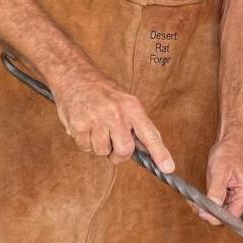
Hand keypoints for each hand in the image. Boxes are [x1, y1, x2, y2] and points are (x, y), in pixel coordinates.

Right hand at [50, 61, 173, 170]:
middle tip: (113, 147)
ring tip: (95, 128)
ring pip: (102, 151)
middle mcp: (117, 113)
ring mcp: (97, 119)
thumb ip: (135, 124)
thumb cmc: (102, 90)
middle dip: (118, 155)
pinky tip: (84, 125)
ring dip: (98, 146)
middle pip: (124, 150)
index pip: (150, 133)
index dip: (160, 153)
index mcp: (132, 107)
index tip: (168, 168)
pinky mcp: (79, 125)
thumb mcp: (125, 100)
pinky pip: (85, 147)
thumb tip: (145, 149)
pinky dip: (84, 141)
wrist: (74, 74)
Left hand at [195, 140, 242, 224]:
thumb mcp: (220, 171)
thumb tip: (212, 207)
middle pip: (225, 216)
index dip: (216, 216)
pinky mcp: (227, 194)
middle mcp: (241, 197)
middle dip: (208, 213)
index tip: (202, 210)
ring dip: (206, 209)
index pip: (231, 216)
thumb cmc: (228, 152)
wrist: (229, 143)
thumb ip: (217, 191)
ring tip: (195, 202)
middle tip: (195, 205)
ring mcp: (235, 196)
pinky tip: (199, 200)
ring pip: (219, 212)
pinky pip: (217, 205)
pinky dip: (207, 204)